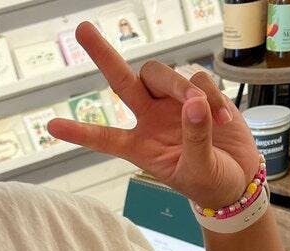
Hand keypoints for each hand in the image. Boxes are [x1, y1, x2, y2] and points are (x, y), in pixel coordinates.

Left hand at [46, 22, 260, 209]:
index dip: (79, 132)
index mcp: (139, 147)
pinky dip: (213, 96)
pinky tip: (223, 119)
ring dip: (182, 89)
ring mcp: (172, 104)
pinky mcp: (199, 92)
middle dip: (103, 55)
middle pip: (122, 81)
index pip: (104, 138)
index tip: (51, 126)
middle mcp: (149, 120)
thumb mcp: (198, 170)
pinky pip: (200, 80)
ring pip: (164, 75)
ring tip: (210, 117)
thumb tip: (193, 103)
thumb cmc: (210, 181)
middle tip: (81, 30)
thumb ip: (194, 139)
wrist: (237, 177)